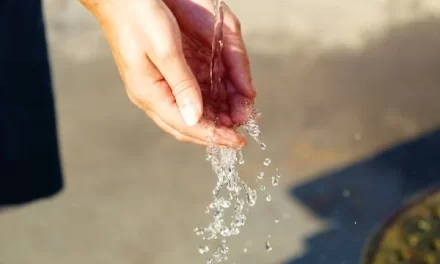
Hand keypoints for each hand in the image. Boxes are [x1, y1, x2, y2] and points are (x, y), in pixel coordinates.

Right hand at [80, 0, 255, 148]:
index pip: (186, 125)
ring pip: (186, 116)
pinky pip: (184, 100)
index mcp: (149, 93)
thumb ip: (182, 85)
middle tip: (238, 138)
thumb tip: (195, 119)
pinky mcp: (159, 78)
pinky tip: (219, 107)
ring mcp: (154, 88)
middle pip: (186, 126)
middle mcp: (150, 96)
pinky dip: (204, 106)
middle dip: (214, 134)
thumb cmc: (139, 18)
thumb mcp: (165, 50)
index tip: (238, 142)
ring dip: (211, 121)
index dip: (214, 135)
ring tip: (234, 122)